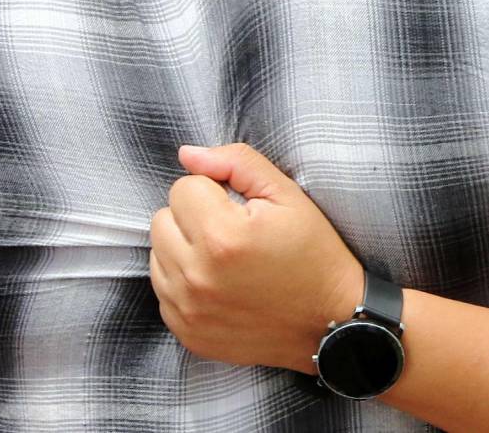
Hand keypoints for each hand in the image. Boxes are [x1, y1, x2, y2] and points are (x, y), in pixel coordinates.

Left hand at [150, 143, 362, 372]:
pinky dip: (184, 281)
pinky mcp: (186, 333)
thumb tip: (187, 154)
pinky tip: (219, 283)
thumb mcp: (287, 194)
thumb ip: (236, 162)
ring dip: (184, 248)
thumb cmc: (313, 254)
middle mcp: (196, 276)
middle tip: (232, 230)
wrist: (330, 321)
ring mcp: (188, 310)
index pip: (183, 187)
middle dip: (193, 217)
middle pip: (162, 219)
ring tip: (225, 257)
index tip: (241, 209)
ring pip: (158, 253)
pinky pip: (163, 289)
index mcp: (221, 236)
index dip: (214, 190)